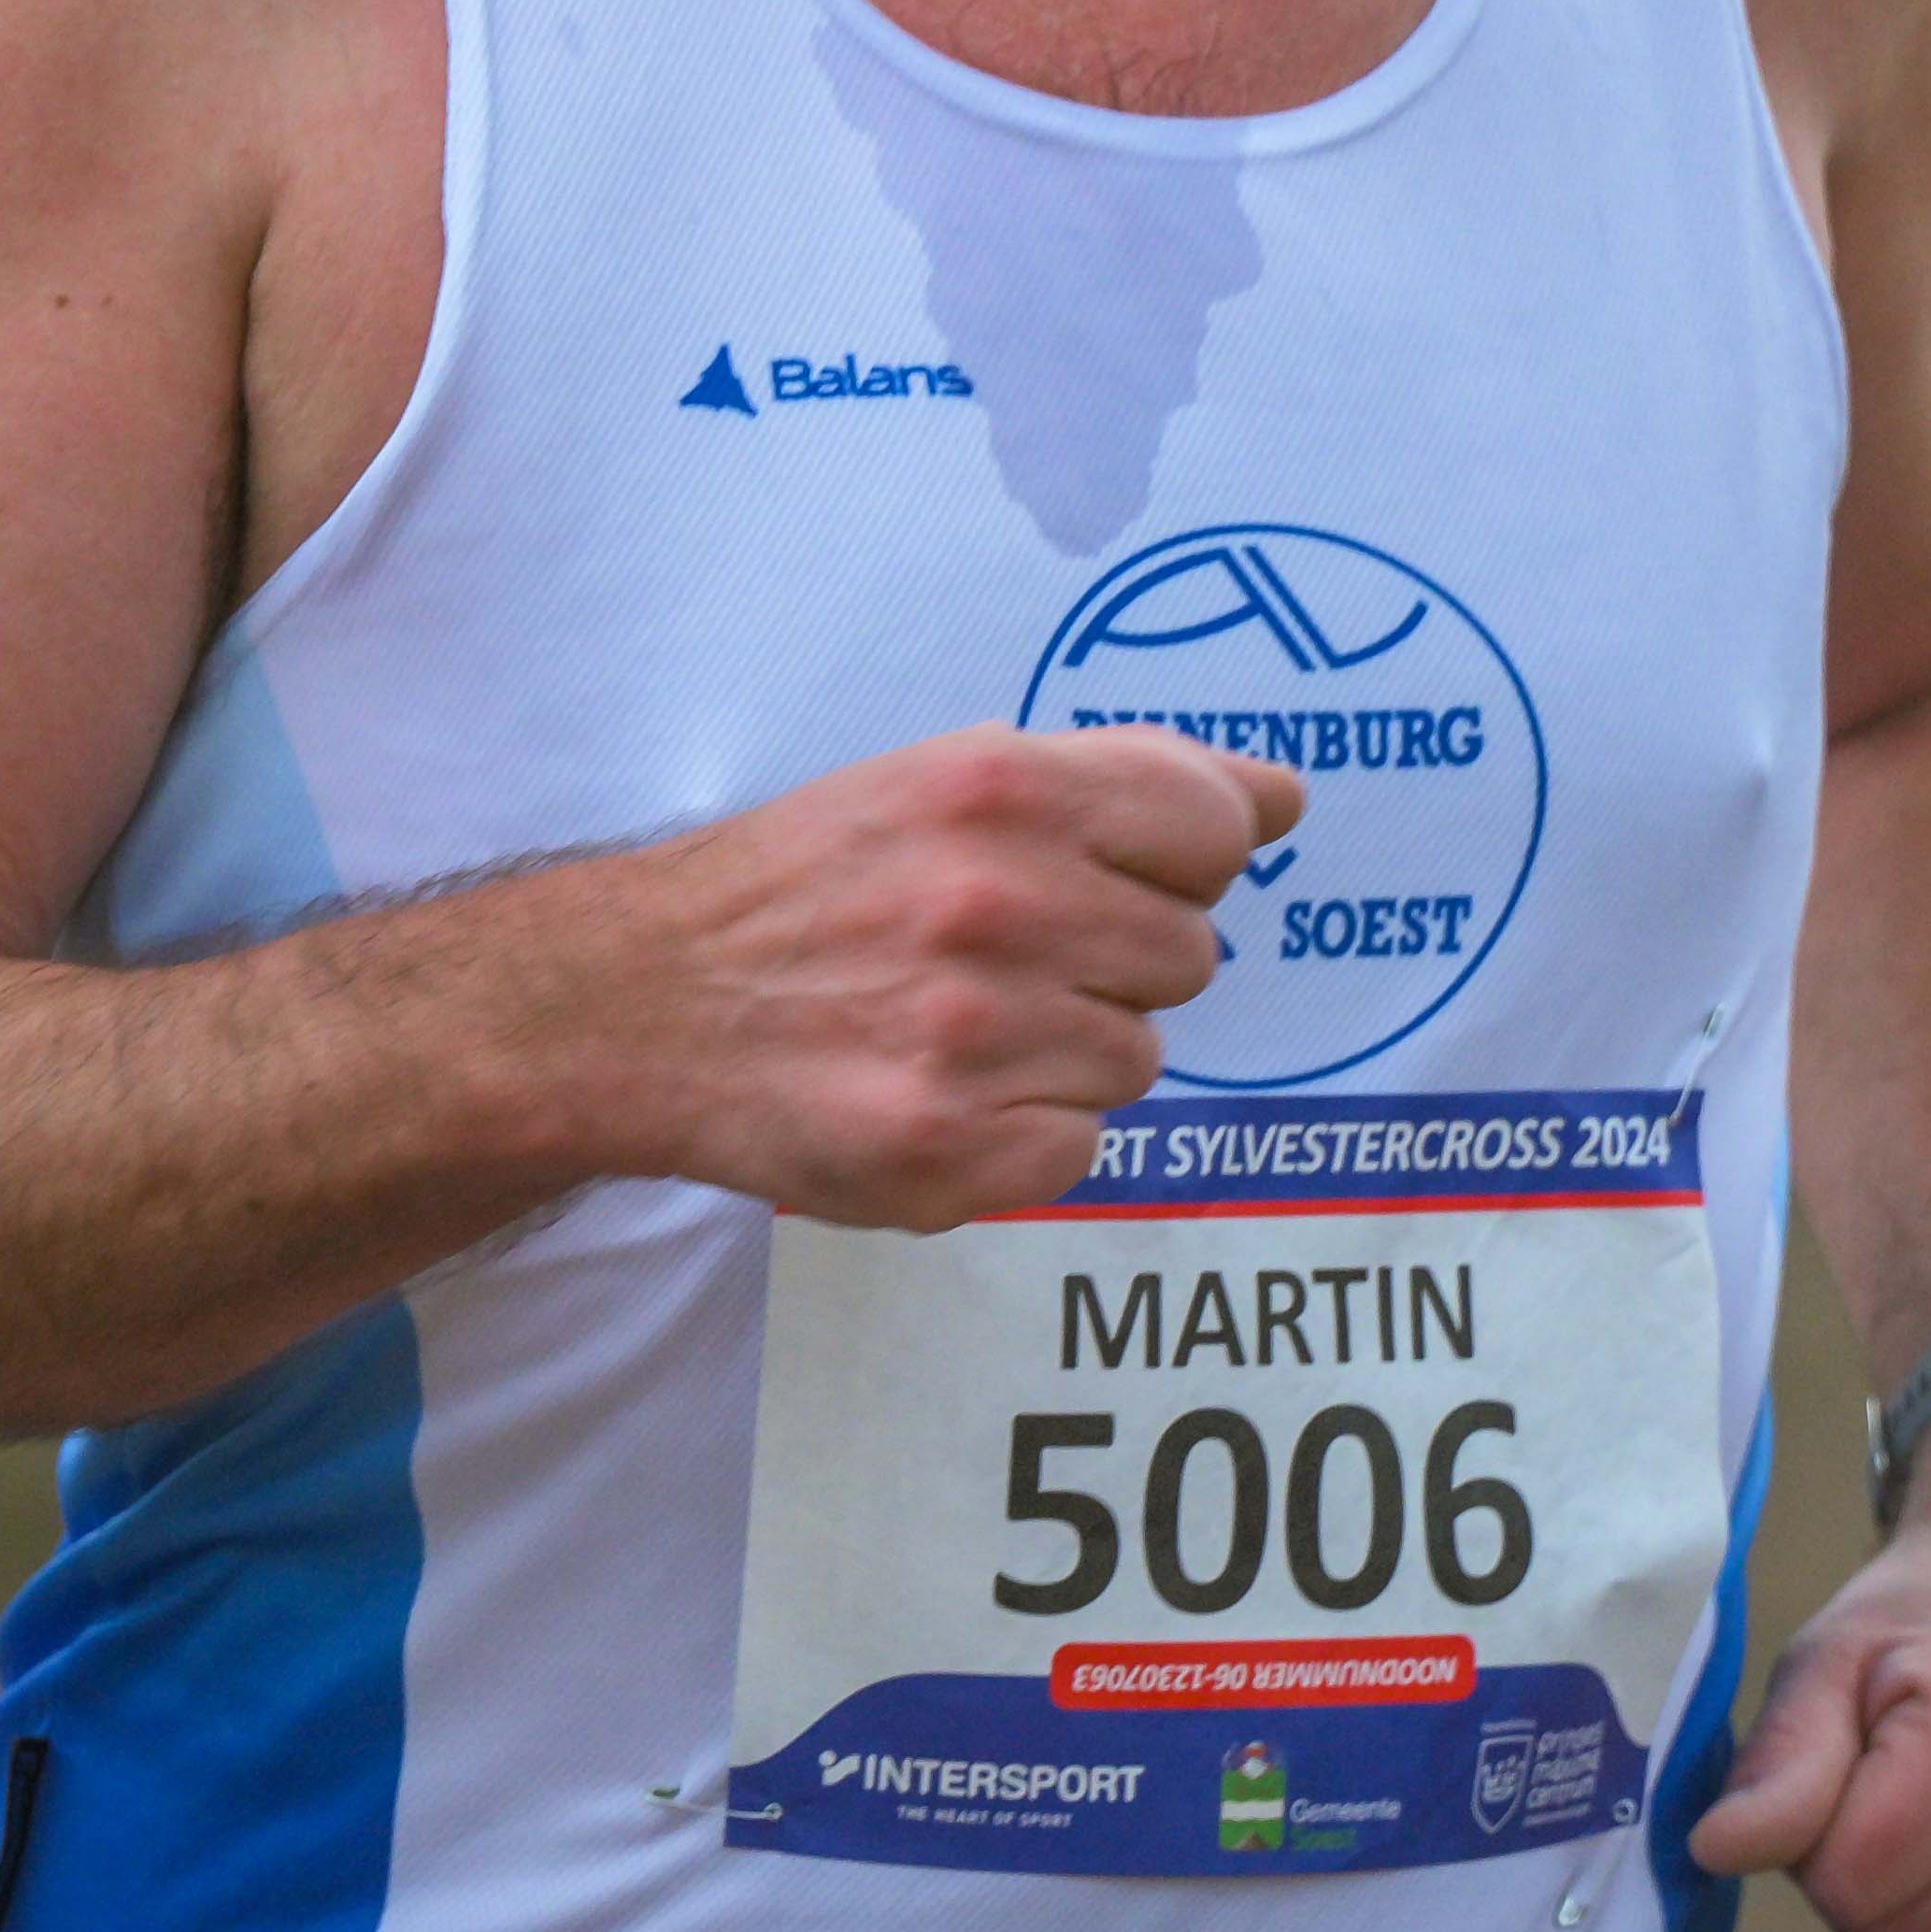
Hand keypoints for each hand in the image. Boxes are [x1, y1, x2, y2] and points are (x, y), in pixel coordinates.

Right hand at [619, 728, 1301, 1226]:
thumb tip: (1283, 797)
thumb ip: (1133, 781)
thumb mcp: (958, 779)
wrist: (647, 1002)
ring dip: (1067, 1051)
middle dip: (1113, 963)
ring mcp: (970, 1037)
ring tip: (956, 1024)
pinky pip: (1080, 1149)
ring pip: (1138, 1060)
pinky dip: (1025, 1134)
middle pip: (1189, 956)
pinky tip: (939, 1091)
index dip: (1173, 862)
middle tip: (999, 958)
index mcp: (1002, 790)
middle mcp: (992, 905)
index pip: (1215, 831)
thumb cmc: (819, 882)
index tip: (1101, 875)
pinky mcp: (945, 1152)